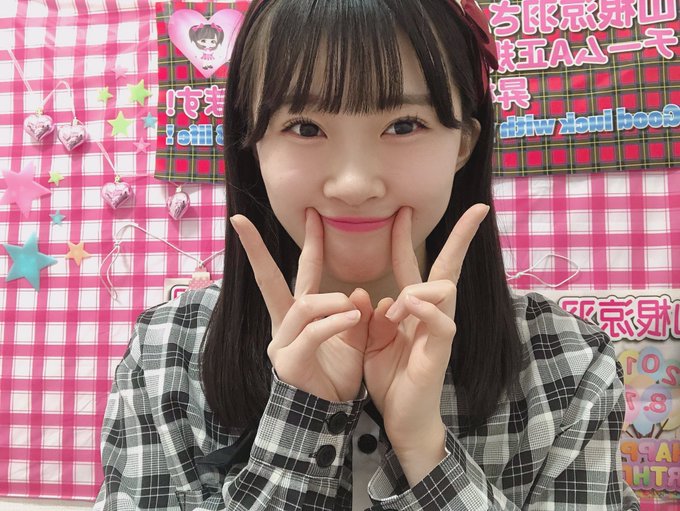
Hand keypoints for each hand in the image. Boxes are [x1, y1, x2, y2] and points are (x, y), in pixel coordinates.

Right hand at [230, 208, 372, 401]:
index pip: (297, 272)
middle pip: (269, 279)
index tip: (311, 213)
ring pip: (303, 306)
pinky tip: (352, 318)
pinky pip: (312, 333)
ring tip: (351, 307)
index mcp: (299, 315)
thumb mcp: (354, 339)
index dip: (307, 243)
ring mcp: (282, 343)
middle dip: (256, 250)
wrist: (330, 413)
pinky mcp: (289, 362)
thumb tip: (358, 291)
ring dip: (330, 301)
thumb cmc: (338, 374)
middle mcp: (284, 324)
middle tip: (244, 222)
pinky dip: (333, 323)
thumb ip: (356, 315)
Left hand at [363, 204, 489, 454]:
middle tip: (477, 210)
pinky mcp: (440, 352)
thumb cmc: (388, 378)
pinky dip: (426, 310)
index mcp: (411, 310)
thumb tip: (366, 293)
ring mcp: (439, 331)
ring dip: (416, 290)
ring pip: (445, 289)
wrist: (400, 418)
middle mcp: (430, 314)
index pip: (411, 265)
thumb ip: (369, 317)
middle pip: (448, 267)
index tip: (402, 210)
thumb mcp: (370, 342)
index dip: (404, 238)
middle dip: (461, 237)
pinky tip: (408, 307)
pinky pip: (442, 322)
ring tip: (392, 315)